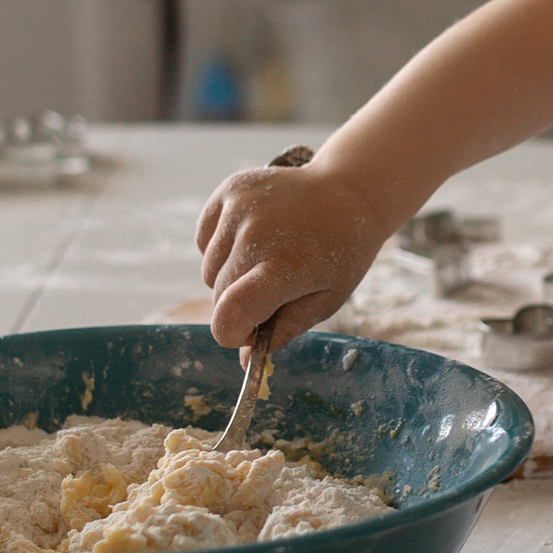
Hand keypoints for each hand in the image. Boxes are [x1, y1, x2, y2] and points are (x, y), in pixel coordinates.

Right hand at [198, 153, 391, 354]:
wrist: (349, 193)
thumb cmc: (340, 254)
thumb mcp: (326, 300)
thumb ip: (283, 330)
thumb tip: (244, 362)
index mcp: (284, 266)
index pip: (230, 313)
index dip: (231, 333)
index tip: (248, 331)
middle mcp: (255, 233)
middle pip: (219, 295)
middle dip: (239, 305)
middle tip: (273, 289)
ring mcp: (239, 207)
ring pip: (209, 270)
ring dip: (230, 275)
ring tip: (267, 257)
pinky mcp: (229, 191)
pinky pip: (204, 239)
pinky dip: (220, 247)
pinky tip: (253, 236)